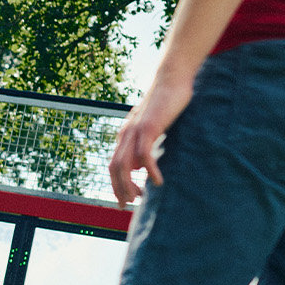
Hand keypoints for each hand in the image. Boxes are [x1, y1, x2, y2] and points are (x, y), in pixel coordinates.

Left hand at [108, 73, 193, 205]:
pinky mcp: (149, 127)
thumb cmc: (164, 104)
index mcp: (124, 136)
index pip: (114, 166)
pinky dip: (150, 171)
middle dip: (119, 190)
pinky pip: (145, 155)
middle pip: (114, 168)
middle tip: (128, 205)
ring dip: (130, 184)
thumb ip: (142, 146)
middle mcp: (125, 134)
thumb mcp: (150, 129)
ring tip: (141, 198)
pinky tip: (158, 182)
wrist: (171, 79)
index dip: (116, 185)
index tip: (126, 200)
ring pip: (124, 165)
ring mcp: (135, 131)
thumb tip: (137, 167)